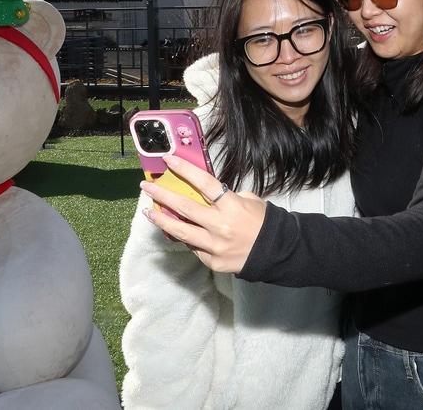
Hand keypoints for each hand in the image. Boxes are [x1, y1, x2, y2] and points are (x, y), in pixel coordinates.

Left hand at [140, 153, 265, 273]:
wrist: (276, 251)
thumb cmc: (262, 221)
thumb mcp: (249, 200)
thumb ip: (225, 197)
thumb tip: (203, 194)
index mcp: (231, 206)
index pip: (204, 183)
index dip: (185, 170)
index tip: (169, 159)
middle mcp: (219, 226)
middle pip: (184, 207)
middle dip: (162, 194)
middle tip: (146, 186)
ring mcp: (214, 246)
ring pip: (180, 232)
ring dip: (161, 220)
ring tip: (148, 212)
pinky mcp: (211, 261)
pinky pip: (193, 247)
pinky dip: (185, 238)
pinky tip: (178, 231)